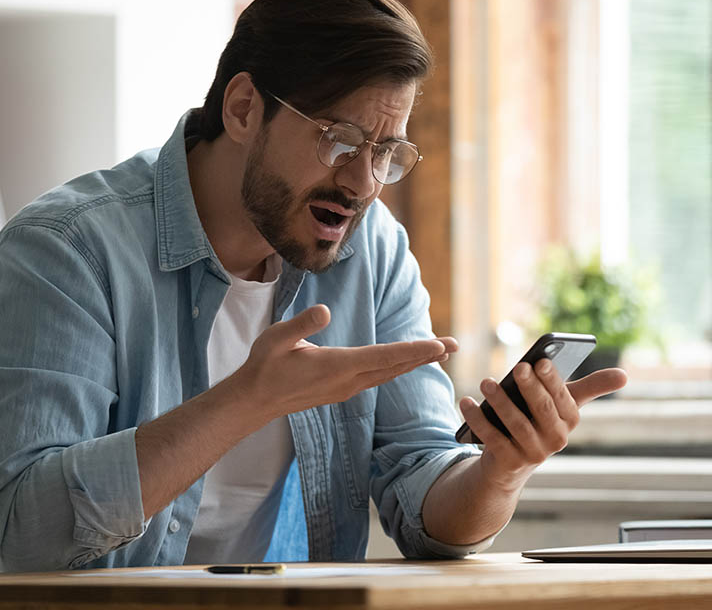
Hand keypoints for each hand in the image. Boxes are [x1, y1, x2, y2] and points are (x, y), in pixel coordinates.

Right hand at [236, 304, 457, 419]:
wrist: (255, 400)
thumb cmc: (265, 365)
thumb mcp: (277, 338)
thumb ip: (302, 324)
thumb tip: (324, 311)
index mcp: (337, 366)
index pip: (384, 356)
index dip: (414, 350)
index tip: (439, 345)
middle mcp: (348, 381)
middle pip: (395, 367)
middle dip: (426, 355)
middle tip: (456, 344)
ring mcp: (347, 389)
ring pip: (389, 374)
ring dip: (415, 362)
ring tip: (440, 351)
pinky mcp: (343, 391)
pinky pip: (378, 378)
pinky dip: (398, 368)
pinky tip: (405, 362)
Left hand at [459, 363, 627, 491]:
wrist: (510, 463)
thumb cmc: (538, 420)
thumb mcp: (562, 402)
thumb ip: (590, 387)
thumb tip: (625, 376)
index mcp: (569, 420)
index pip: (563, 399)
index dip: (552, 381)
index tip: (540, 360)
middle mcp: (556, 439)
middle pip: (542, 411)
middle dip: (530, 388)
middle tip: (518, 367)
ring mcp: (533, 454)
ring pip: (516, 425)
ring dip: (500, 402)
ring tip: (486, 382)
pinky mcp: (509, 463)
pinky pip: (492, 438)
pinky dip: (478, 419)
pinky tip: (466, 401)